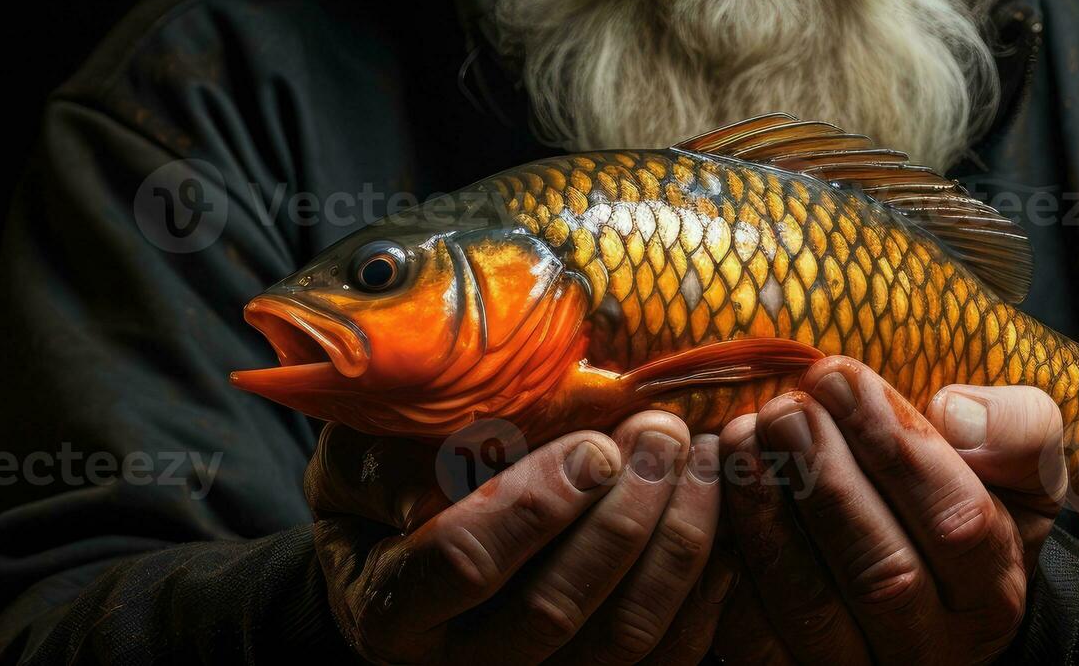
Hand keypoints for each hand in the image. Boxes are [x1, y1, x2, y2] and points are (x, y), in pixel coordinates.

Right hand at [305, 412, 739, 664]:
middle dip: (622, 518)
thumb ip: (398, 455)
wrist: (396, 559)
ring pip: (619, 638)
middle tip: (663, 435)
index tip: (594, 446)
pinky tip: (719, 519)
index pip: (467, 564)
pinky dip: (701, 592)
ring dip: (673, 545)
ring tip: (700, 460)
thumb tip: (475, 448)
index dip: (536, 504)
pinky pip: (662, 658)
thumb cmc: (380, 492)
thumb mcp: (359, 461)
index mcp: (392, 609)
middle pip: (555, 610)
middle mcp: (458, 664)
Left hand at [712, 357, 1066, 665]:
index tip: (840, 376)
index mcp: (993, 593)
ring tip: (743, 438)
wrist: (932, 597)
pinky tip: (712, 497)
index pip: (957, 523)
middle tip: (784, 409)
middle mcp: (931, 650)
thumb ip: (1017, 431)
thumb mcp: (1020, 468)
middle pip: (882, 574)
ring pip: (808, 608)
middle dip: (827, 481)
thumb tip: (954, 413)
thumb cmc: (971, 507)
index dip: (897, 447)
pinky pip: (751, 638)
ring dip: (767, 518)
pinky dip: (725, 569)